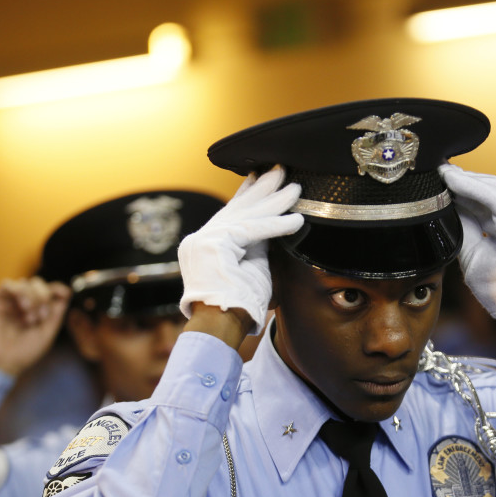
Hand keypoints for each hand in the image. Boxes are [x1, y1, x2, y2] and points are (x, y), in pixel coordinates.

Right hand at [0, 277, 71, 375]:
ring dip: (33, 297)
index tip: (64, 295)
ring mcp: (9, 302)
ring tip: (30, 317)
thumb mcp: (47, 333)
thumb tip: (66, 293)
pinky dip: (19, 291)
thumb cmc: (24, 352)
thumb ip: (56, 313)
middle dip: (45, 296)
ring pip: (25, 282)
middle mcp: (24, 304)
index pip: (51, 291)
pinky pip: (8, 284)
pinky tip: (22, 307)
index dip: (59, 289)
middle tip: (42, 315)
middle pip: (39, 284)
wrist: (1, 363)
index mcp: (38, 310)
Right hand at [179, 166, 303, 336]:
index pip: (230, 212)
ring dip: (275, 202)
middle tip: (280, 170)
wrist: (220, 326)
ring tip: (295, 188)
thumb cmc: (238, 305)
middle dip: (262, 188)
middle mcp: (200, 239)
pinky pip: (251, 230)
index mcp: (205, 244)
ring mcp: (203, 240)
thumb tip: (275, 225)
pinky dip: (276, 225)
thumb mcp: (251, 267)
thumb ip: (258, 245)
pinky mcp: (213, 245)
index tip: (260, 177)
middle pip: (237, 207)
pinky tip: (296, 219)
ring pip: (246, 215)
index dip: (248, 193)